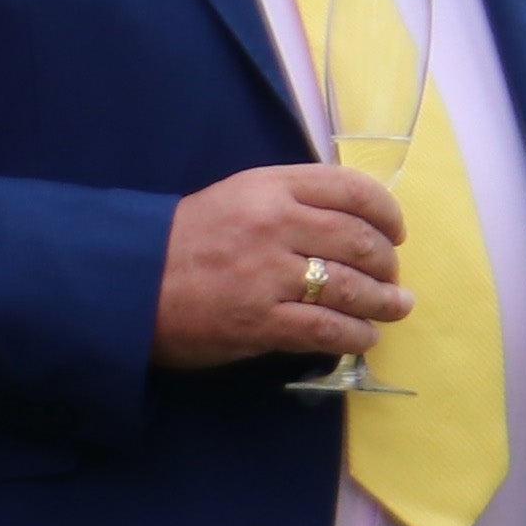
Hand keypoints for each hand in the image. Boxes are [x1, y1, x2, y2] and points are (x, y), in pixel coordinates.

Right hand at [159, 162, 409, 372]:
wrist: (129, 283)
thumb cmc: (184, 241)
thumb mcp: (236, 197)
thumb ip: (289, 201)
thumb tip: (349, 223)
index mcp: (270, 187)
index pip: (351, 189)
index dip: (386, 213)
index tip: (396, 232)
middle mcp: (274, 224)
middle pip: (359, 240)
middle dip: (387, 264)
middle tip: (393, 278)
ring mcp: (268, 275)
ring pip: (351, 287)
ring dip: (384, 302)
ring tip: (395, 309)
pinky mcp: (260, 321)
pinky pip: (326, 329)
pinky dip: (356, 335)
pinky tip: (364, 337)